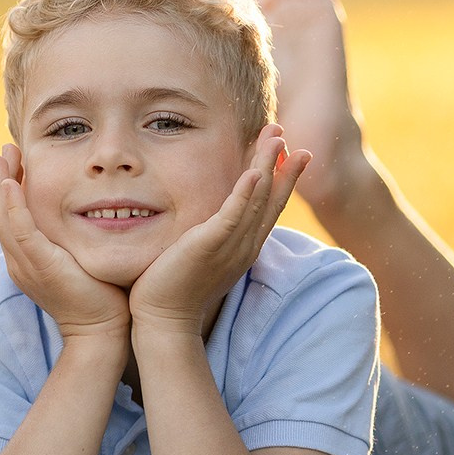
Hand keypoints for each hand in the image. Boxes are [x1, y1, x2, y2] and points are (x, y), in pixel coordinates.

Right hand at [0, 144, 128, 338]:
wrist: (103, 332)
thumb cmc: (100, 297)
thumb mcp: (80, 260)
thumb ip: (74, 239)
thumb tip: (89, 214)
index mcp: (26, 260)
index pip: (9, 218)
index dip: (6, 189)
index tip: (12, 162)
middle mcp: (19, 262)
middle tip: (1, 150)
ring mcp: (26, 265)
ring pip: (3, 218)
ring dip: (0, 184)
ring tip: (1, 156)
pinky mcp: (41, 266)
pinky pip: (20, 230)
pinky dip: (13, 205)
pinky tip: (11, 182)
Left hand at [129, 125, 309, 335]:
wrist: (163, 319)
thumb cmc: (175, 287)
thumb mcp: (200, 254)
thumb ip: (210, 235)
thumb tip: (208, 220)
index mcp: (243, 246)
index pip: (268, 206)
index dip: (281, 178)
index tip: (290, 152)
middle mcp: (245, 245)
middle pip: (270, 198)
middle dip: (281, 165)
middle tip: (287, 134)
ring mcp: (231, 246)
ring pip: (256, 200)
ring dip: (268, 167)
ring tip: (276, 138)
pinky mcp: (210, 246)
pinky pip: (233, 216)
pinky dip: (245, 193)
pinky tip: (254, 172)